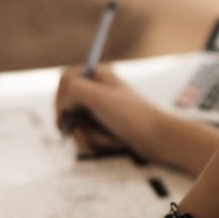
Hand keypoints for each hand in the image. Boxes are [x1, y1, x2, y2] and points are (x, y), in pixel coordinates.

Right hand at [54, 63, 169, 160]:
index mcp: (98, 74)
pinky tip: (110, 143)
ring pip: (75, 124)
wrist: (157, 139)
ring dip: (85, 136)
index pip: (65, 80)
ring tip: (104, 139)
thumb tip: (62, 103)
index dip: (61, 98)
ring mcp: (101, 108)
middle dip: (73, 123)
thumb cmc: (131, 115)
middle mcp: (98, 89)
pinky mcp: (106, 126)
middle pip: (66, 105)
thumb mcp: (99, 97)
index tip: (64, 114)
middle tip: (81, 133)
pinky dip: (94, 142)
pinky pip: (87, 135)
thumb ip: (73, 89)